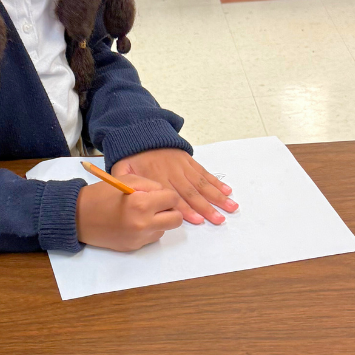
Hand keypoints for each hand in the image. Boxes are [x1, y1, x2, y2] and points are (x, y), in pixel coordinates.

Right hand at [75, 174, 182, 250]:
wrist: (78, 217)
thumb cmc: (101, 195)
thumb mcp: (126, 180)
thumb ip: (150, 185)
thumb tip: (164, 193)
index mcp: (141, 204)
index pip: (173, 199)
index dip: (167, 194)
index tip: (158, 193)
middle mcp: (143, 225)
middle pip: (176, 220)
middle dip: (170, 210)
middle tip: (157, 204)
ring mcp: (139, 239)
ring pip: (165, 229)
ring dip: (159, 220)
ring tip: (141, 213)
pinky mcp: (134, 247)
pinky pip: (152, 237)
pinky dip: (148, 229)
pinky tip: (133, 222)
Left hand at [111, 148, 237, 225]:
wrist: (142, 133)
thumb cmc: (133, 157)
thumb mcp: (122, 169)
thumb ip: (124, 183)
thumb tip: (128, 198)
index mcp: (157, 177)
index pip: (173, 196)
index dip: (185, 209)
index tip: (198, 220)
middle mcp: (173, 173)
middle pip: (192, 193)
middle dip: (207, 207)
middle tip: (220, 220)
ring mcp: (183, 166)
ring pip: (202, 183)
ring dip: (217, 196)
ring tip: (231, 207)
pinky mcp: (189, 161)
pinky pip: (204, 173)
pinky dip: (216, 182)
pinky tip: (227, 191)